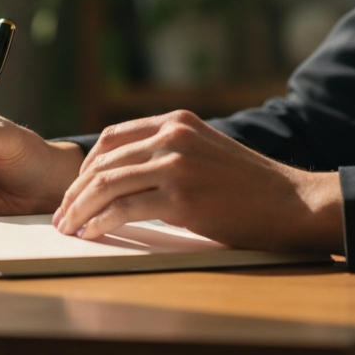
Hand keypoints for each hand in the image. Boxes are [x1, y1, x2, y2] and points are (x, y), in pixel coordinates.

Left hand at [52, 110, 343, 253]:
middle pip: (103, 161)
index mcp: (177, 120)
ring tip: (69, 227)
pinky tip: (92, 233)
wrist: (292, 203)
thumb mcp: (206, 151)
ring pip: (107, 184)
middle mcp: (173, 136)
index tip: (75, 190)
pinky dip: (101, 222)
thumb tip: (124, 175)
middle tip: (61, 214)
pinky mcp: (181, 198)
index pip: (112, 137)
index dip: (86, 165)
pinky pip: (125, 209)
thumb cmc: (249, 186)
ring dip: (80, 208)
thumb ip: (169, 152)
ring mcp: (176, 164)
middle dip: (75, 190)